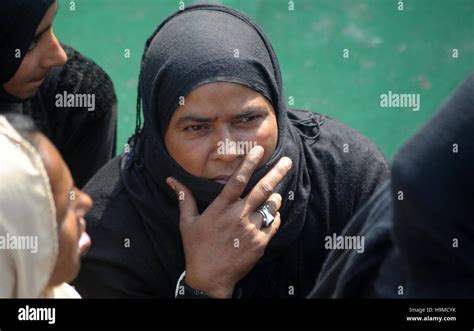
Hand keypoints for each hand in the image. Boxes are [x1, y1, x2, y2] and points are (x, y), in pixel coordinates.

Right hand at [167, 146, 291, 297]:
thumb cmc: (196, 248)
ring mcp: (252, 229)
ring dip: (275, 197)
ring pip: (271, 206)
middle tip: (288, 161)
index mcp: (221, 208)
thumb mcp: (187, 222)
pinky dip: (274, 216)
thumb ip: (184, 198)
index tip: (260, 150)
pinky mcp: (261, 242)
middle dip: (277, 172)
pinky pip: (274, 223)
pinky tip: (270, 215)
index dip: (249, 163)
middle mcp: (238, 216)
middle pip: (263, 189)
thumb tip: (171, 180)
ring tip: (274, 194)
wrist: (210, 278)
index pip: (238, 180)